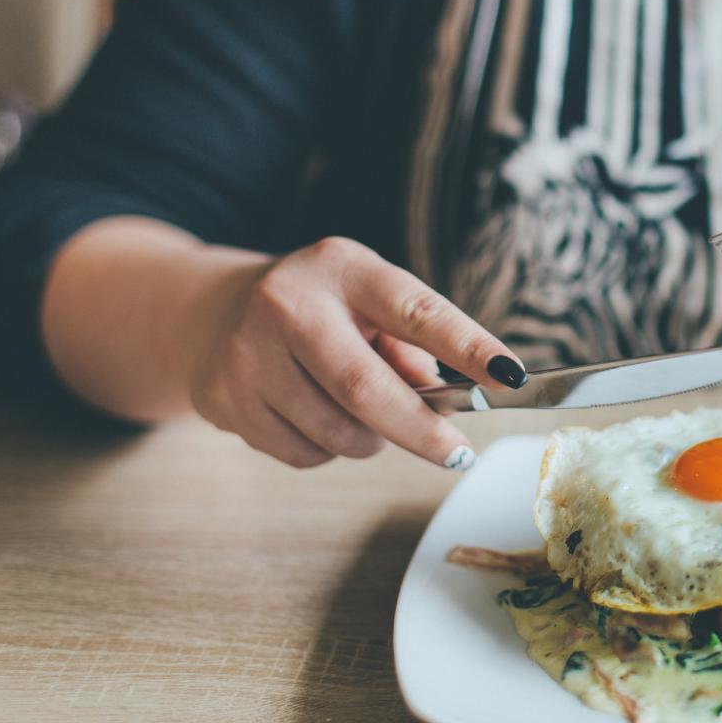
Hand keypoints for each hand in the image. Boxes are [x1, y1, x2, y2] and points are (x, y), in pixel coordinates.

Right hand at [181, 236, 524, 468]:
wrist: (211, 312)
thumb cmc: (320, 309)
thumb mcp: (368, 302)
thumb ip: (410, 344)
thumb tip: (442, 401)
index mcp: (341, 267)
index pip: (415, 310)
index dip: (468, 346)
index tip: (510, 376)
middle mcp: (287, 304)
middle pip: (367, 389)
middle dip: (423, 432)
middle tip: (458, 454)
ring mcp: (247, 354)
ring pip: (338, 433)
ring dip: (371, 440)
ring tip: (362, 412)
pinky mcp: (225, 401)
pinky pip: (305, 455)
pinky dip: (327, 449)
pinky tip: (312, 415)